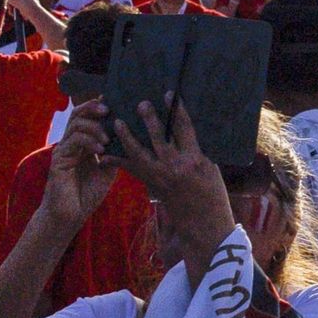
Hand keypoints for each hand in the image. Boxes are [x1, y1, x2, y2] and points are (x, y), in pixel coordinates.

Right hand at [38, 102, 119, 233]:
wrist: (70, 216)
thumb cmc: (87, 194)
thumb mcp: (108, 170)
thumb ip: (115, 153)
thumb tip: (131, 137)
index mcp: (83, 143)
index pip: (89, 117)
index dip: (100, 107)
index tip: (116, 102)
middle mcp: (72, 142)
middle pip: (79, 114)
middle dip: (93, 107)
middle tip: (109, 110)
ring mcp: (64, 149)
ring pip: (76, 124)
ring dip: (94, 127)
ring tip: (108, 138)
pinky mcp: (59, 159)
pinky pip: (73, 141)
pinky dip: (88, 141)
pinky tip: (100, 149)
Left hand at [111, 98, 234, 259]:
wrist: (203, 224)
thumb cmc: (212, 193)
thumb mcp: (210, 167)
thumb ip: (195, 148)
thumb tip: (180, 126)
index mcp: (194, 160)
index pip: (184, 129)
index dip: (177, 110)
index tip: (169, 94)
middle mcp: (175, 168)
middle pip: (159, 138)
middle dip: (149, 120)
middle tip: (141, 104)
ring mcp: (160, 177)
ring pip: (139, 153)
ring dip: (127, 137)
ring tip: (118, 123)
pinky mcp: (152, 185)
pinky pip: (132, 170)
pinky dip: (118, 161)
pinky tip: (105, 155)